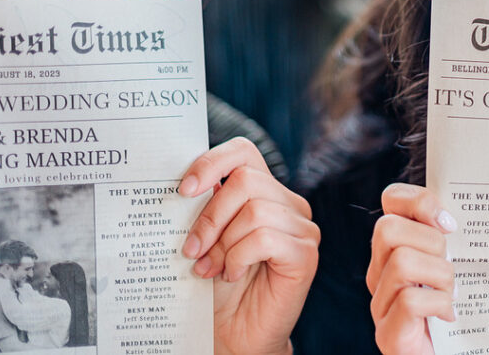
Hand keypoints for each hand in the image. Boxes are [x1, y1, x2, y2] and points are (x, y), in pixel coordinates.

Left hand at [180, 137, 319, 354]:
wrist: (231, 335)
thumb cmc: (215, 288)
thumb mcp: (204, 240)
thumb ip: (201, 208)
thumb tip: (182, 185)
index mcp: (263, 192)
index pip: (244, 152)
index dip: (213, 161)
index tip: (184, 190)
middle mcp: (288, 204)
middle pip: (246, 180)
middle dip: (210, 215)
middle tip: (191, 249)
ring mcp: (301, 228)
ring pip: (255, 210)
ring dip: (222, 244)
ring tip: (209, 269)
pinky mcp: (305, 254)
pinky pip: (266, 238)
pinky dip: (239, 258)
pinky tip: (231, 275)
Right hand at [367, 183, 456, 354]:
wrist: (451, 352)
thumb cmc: (455, 307)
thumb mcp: (452, 263)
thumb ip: (451, 239)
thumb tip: (465, 212)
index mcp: (394, 249)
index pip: (391, 199)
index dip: (419, 200)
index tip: (448, 222)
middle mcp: (380, 272)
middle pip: (388, 228)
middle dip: (430, 241)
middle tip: (451, 264)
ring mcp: (380, 305)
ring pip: (401, 262)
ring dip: (439, 275)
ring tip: (452, 292)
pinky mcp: (389, 334)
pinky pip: (409, 301)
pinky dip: (438, 303)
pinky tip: (449, 314)